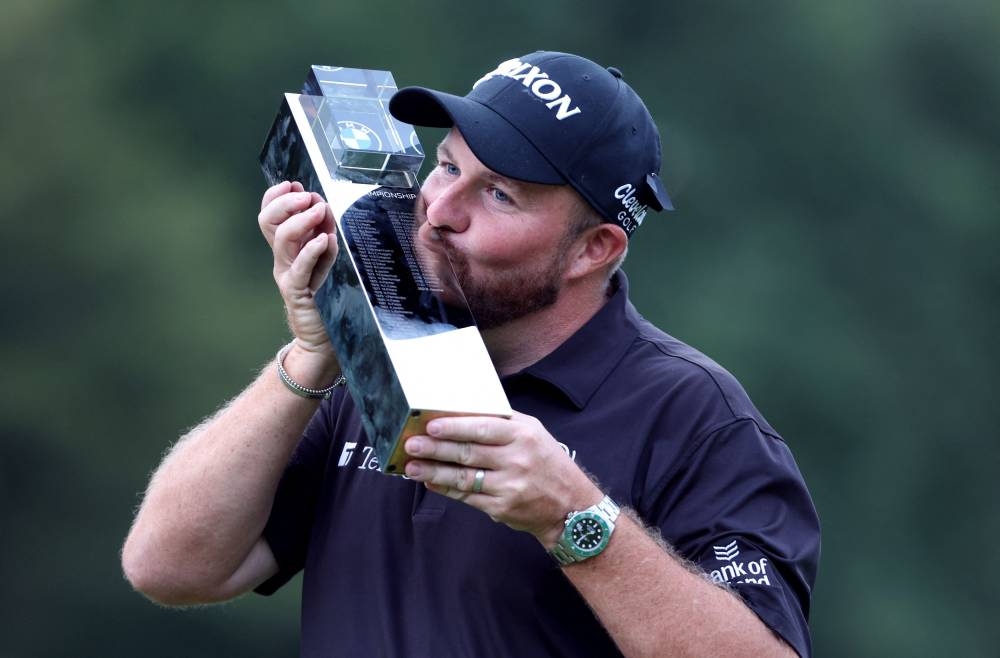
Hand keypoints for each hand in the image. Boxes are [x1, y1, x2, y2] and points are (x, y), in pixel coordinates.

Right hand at [257, 181, 338, 354]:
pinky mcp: (297, 292)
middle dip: (285, 202)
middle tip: (307, 195)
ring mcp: (287, 274)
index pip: (270, 214)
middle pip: (268, 222)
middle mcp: (283, 258)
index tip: (293, 183)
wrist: (325, 335)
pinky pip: (300, 268)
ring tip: (319, 210)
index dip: (276, 196)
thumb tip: (325, 207)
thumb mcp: (328, 259)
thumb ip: (324, 234)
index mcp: (287, 247)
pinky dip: (311, 251)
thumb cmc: (327, 295)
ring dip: (301, 220)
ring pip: (281, 240)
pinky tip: (323, 240)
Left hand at [402, 412, 602, 546]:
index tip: (431, 425)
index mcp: (523, 435)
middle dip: (436, 449)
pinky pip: (467, 497)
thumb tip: (460, 412)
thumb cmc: (546, 462)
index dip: (456, 427)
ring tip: (411, 465)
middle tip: (410, 444)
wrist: (570, 506)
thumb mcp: (533, 433)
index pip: (484, 428)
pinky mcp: (501, 507)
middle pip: (468, 453)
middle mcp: (517, 459)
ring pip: (463, 477)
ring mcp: (509, 486)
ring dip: (434, 470)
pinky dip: (446, 488)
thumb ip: (501, 422)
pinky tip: (430, 481)